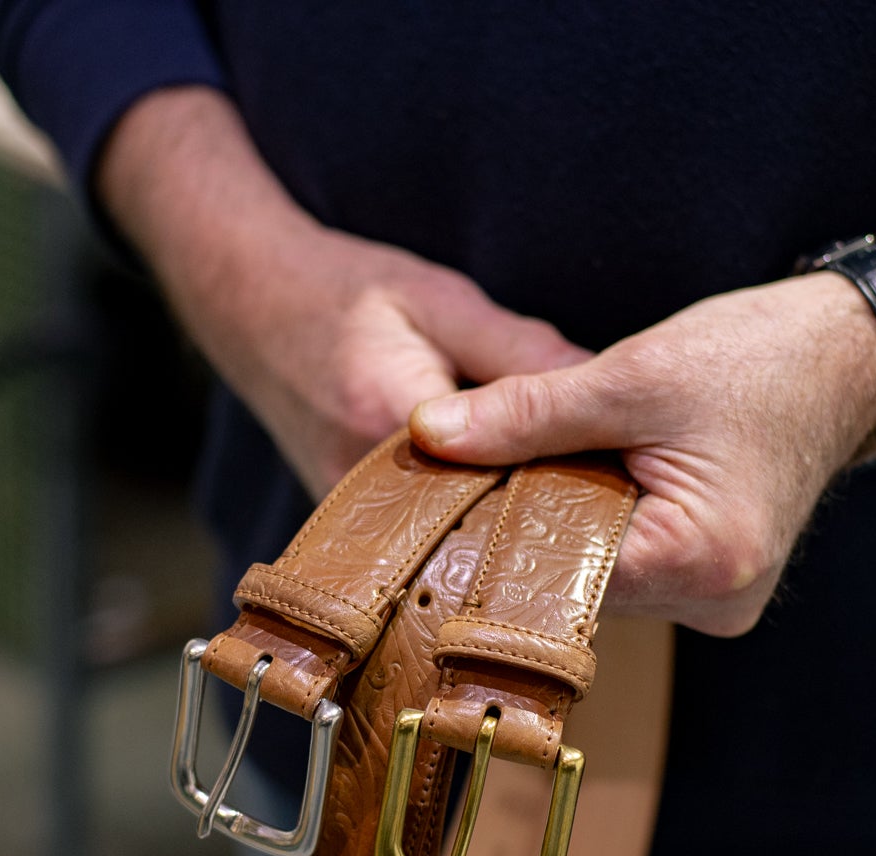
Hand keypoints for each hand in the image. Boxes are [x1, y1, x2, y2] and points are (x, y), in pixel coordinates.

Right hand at [98, 88, 587, 496]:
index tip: (623, 484)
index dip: (570, 481)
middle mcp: (365, 484)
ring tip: (567, 516)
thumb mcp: (443, 302)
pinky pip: (425, 543)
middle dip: (543, 517)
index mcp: (392, 420)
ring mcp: (352, 516)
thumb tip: (602, 394)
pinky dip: (470, 531)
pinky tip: (512, 518)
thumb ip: (520, 352)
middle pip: (479, 525)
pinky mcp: (352, 529)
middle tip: (611, 512)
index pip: (504, 474)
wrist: (252, 307)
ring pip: (453, 543)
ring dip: (507, 531)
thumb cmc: (347, 292)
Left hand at [411, 273, 875, 635]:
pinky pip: (629, 562)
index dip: (495, 530)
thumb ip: (524, 413)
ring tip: (535, 467)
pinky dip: (599, 524)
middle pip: (576, 581)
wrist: (851, 352)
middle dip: (527, 524)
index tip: (441, 502)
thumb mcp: (630, 374)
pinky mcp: (713, 583)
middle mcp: (712, 601)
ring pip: (597, 574)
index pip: (559, 571)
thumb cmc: (757, 356)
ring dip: (562, 523)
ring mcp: (716, 600)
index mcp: (698, 559)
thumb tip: (430, 435)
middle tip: (474, 475)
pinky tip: (583, 482)